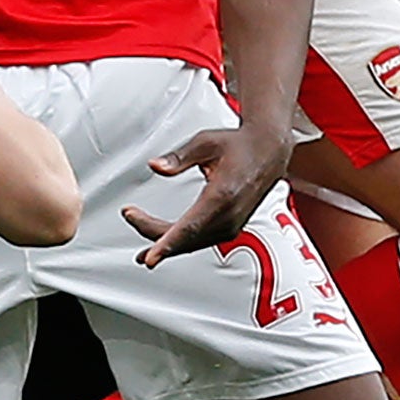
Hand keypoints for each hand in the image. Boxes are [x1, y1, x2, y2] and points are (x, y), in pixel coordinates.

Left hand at [121, 121, 293, 268]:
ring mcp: (232, 224)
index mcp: (223, 195)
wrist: (268, 151)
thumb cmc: (239, 145)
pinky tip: (165, 246)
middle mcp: (229, 215)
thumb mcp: (205, 142)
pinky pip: (201, 240)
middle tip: (130, 217)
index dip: (167, 243)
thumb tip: (155, 166)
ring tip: (143, 250)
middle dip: (155, 235)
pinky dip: (181, 243)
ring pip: (193, 243)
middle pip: (186, 238)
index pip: (190, 227)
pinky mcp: (231, 226)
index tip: (152, 256)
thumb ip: (178, 157)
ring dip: (166, 245)